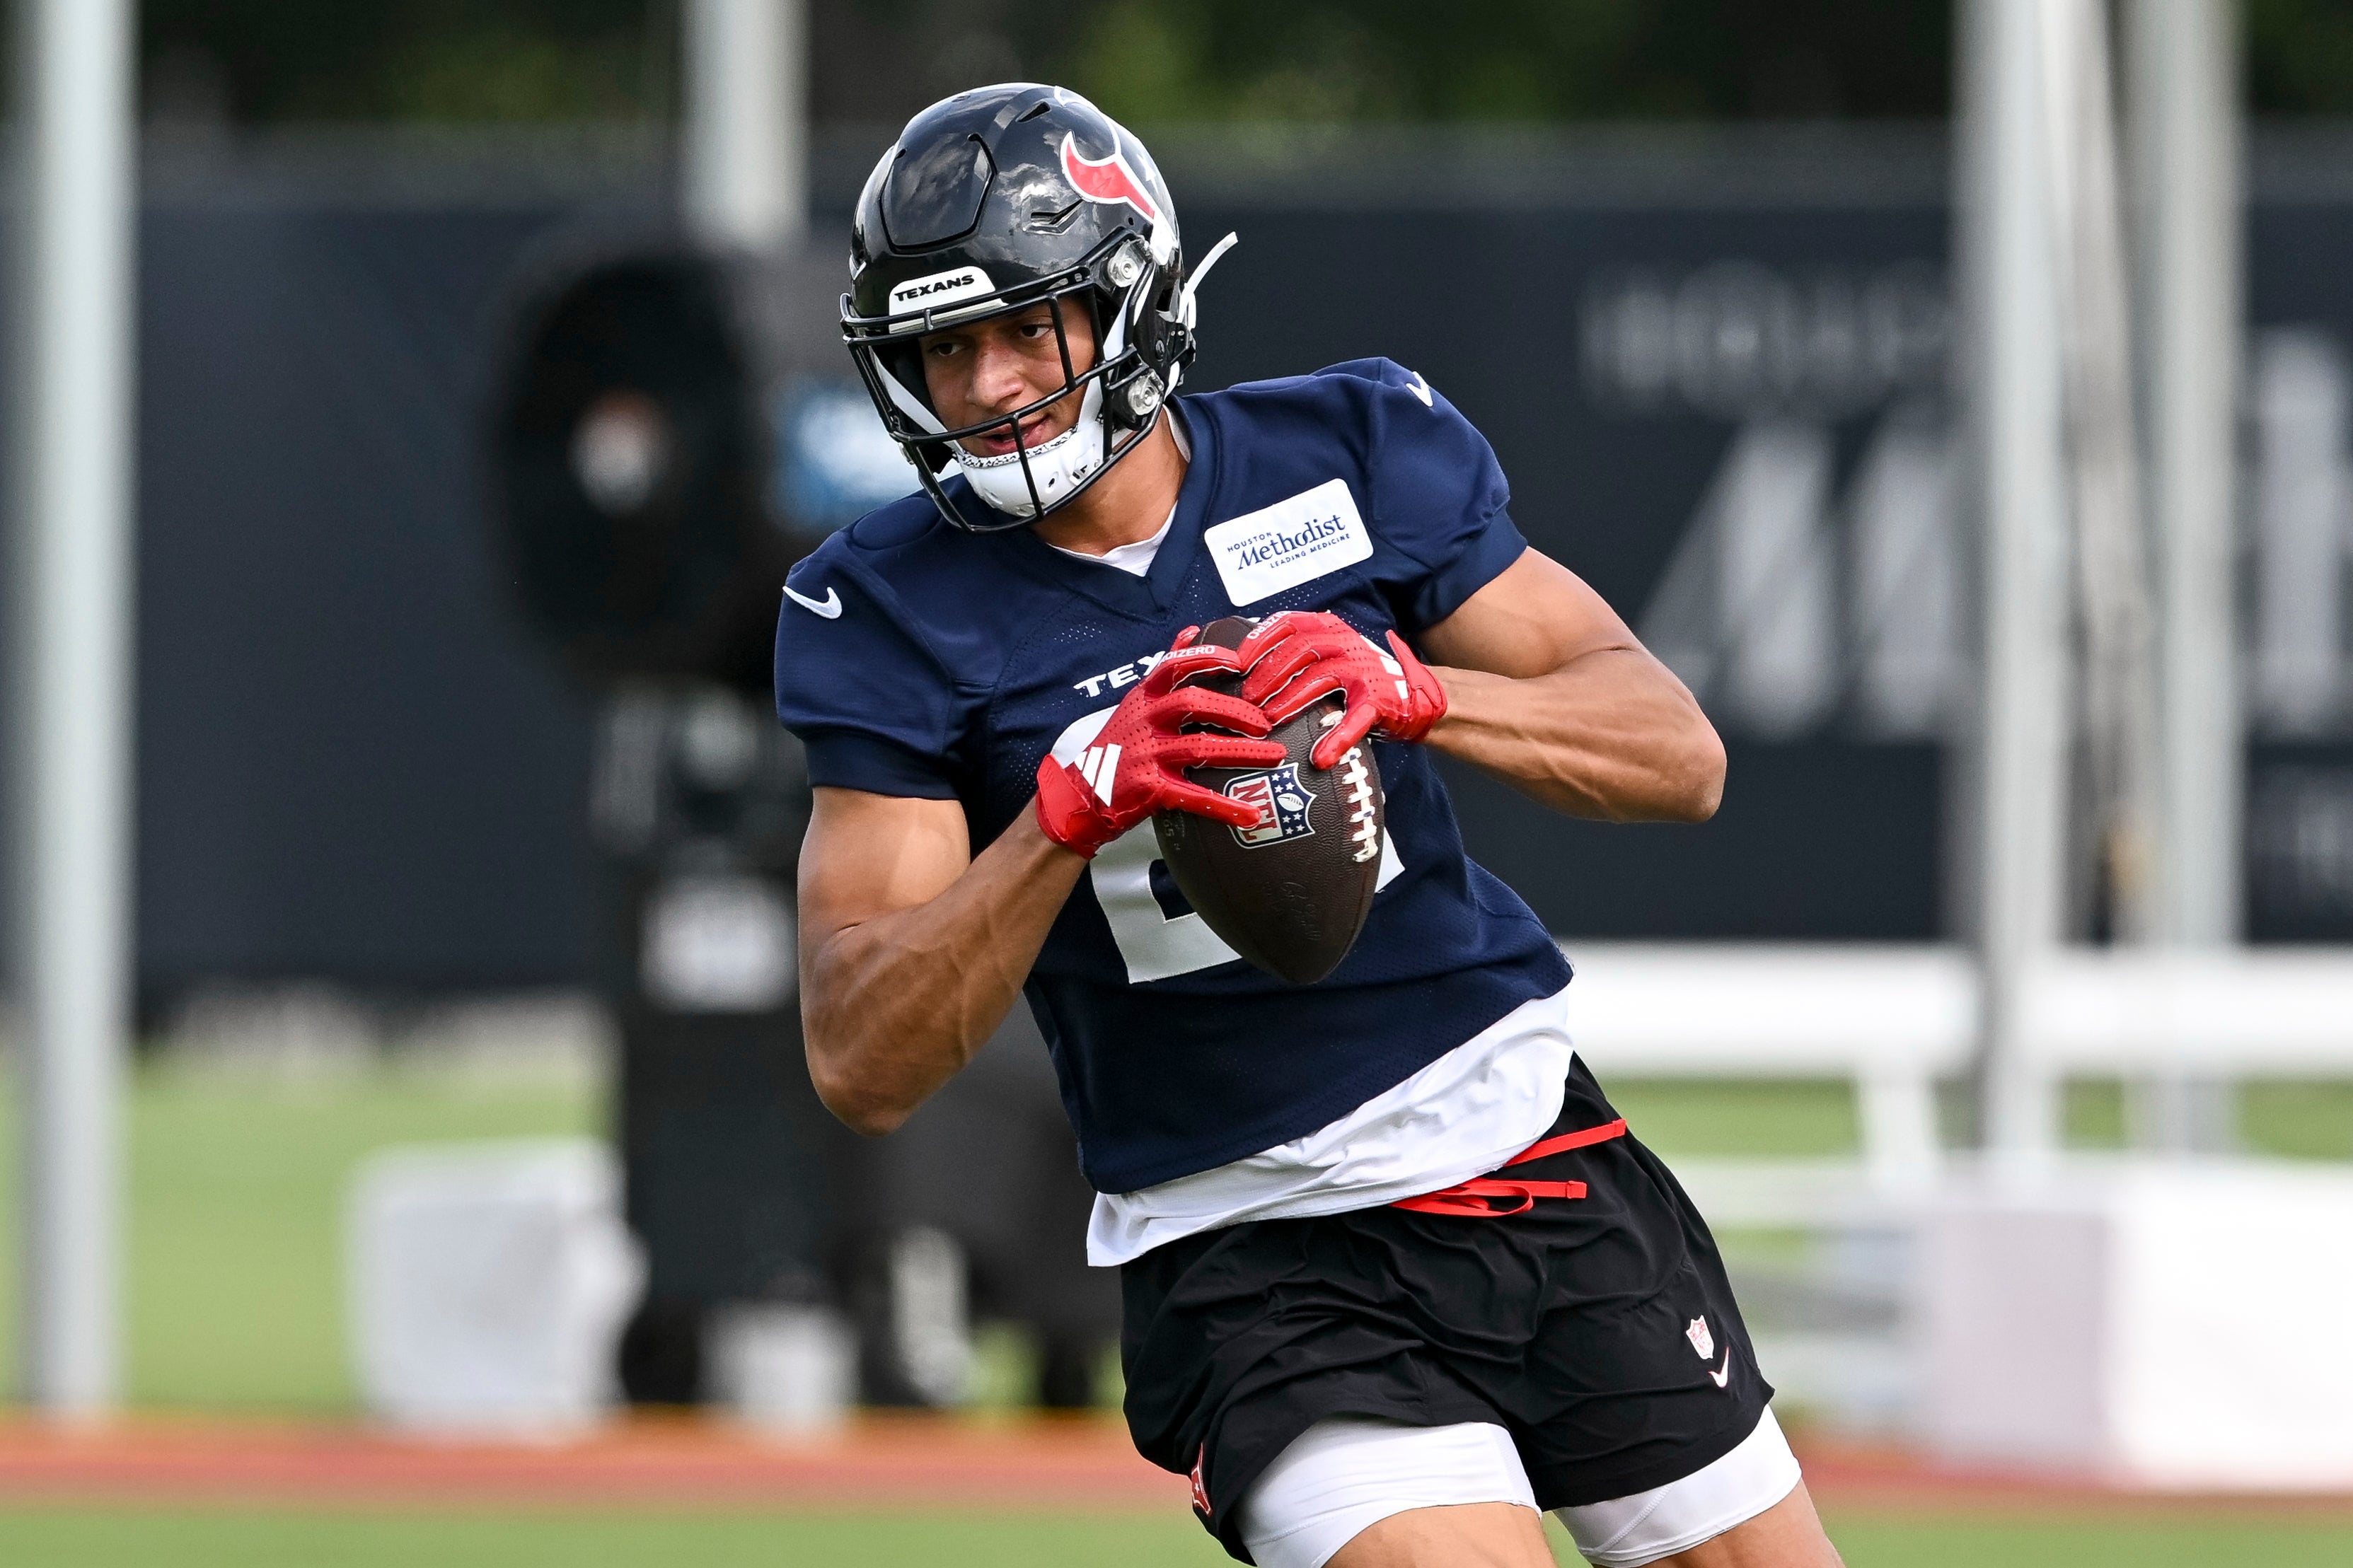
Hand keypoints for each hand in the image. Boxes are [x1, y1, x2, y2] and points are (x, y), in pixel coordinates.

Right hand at [1034, 628, 1288, 857]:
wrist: (1082, 794)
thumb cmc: (1117, 746)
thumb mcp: (1136, 700)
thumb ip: (1166, 668)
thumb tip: (1191, 631)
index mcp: (1145, 697)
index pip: (1175, 666)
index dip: (1208, 659)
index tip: (1239, 662)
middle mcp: (1145, 721)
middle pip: (1194, 703)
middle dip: (1235, 711)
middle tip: (1267, 722)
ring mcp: (1146, 755)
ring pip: (1200, 748)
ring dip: (1242, 753)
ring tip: (1276, 757)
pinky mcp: (1150, 789)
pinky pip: (1194, 796)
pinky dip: (1224, 807)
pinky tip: (1250, 814)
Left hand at [1238, 611, 1448, 767]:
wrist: (1413, 696)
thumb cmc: (1357, 677)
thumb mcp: (1328, 654)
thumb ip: (1296, 655)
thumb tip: (1243, 670)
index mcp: (1329, 628)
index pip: (1287, 623)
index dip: (1258, 641)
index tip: (1235, 664)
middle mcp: (1346, 643)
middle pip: (1299, 650)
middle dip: (1268, 674)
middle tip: (1246, 700)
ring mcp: (1363, 670)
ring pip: (1321, 678)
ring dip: (1291, 700)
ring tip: (1269, 721)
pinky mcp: (1379, 699)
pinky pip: (1355, 719)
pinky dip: (1338, 739)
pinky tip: (1321, 759)